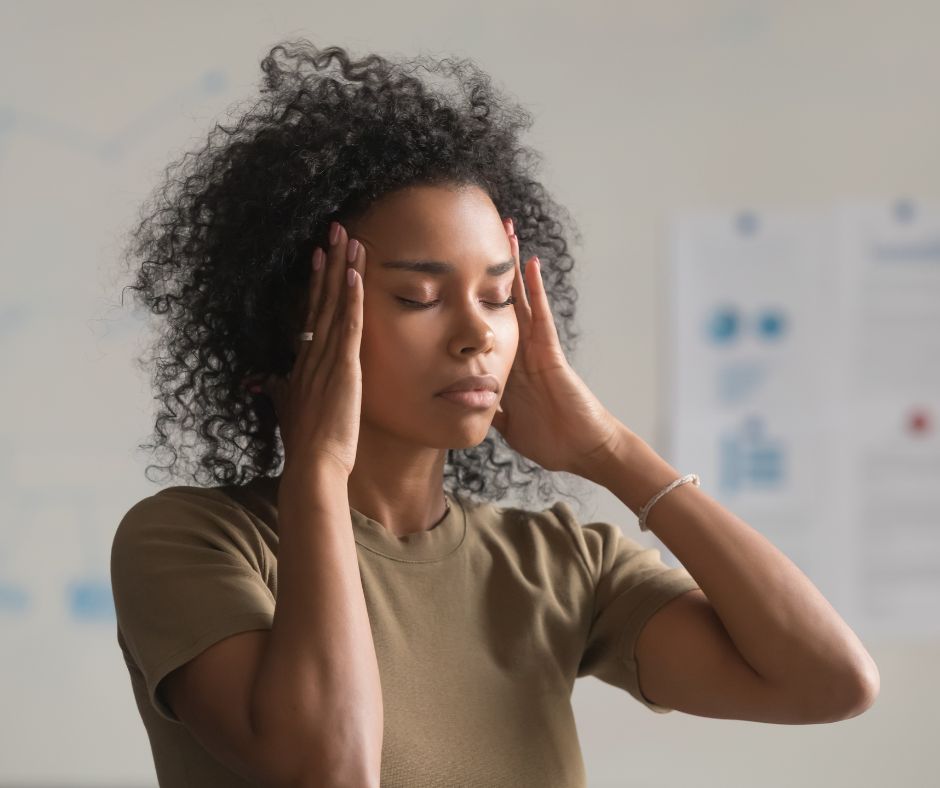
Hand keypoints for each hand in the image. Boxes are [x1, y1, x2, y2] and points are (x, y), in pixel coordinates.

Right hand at [243, 222, 365, 478]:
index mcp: (303, 362)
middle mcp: (312, 354)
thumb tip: (267, 381)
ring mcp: (326, 359)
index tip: (321, 255)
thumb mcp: (289, 410)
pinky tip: (355, 274)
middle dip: (329, 262)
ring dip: (342, 269)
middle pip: (321, 298)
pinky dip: (351, 299)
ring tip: (349, 237)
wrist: (313, 464)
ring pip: (335, 305)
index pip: (311, 312)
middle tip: (336, 229)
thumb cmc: (305, 444)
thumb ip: (279, 390)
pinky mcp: (342, 368)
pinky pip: (348, 326)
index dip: (317, 283)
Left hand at [489, 219, 620, 476]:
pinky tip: (530, 264)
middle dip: (490, 271)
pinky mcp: (550, 353)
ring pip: (520, 299)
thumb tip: (466, 405)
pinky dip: (535, 290)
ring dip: (512, 267)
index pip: (486, 326)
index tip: (456, 275)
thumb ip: (490, 410)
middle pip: (500, 302)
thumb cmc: (551, 440)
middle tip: (478, 235)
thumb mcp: (507, 424)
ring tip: (506, 232)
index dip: (472, 300)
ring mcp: (536, 348)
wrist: (581, 450)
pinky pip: (541, 316)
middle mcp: (520, 350)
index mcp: (508, 366)